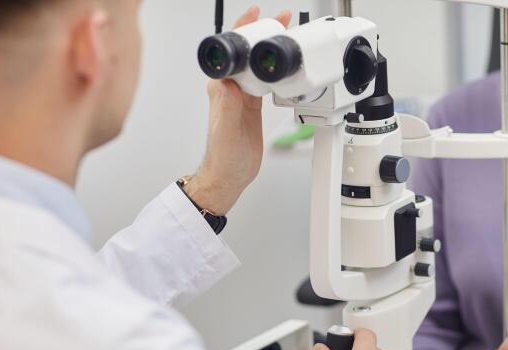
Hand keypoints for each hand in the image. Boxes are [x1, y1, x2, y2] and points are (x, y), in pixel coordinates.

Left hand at [187, 6, 292, 214]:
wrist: (229, 175)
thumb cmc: (223, 157)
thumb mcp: (227, 131)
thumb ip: (227, 107)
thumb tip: (228, 82)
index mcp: (222, 89)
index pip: (231, 52)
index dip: (243, 30)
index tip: (256, 15)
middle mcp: (231, 89)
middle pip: (246, 53)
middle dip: (260, 32)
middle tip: (280, 19)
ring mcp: (242, 97)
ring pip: (255, 64)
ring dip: (268, 48)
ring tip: (285, 34)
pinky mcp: (252, 106)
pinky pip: (263, 82)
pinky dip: (274, 70)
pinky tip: (283, 68)